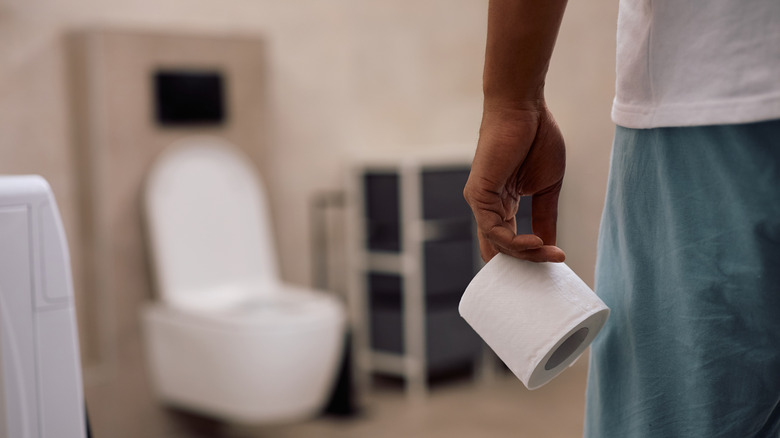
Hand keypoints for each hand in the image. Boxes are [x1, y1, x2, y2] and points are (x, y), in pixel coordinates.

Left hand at [463, 101, 565, 262]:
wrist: (525, 109)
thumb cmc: (537, 139)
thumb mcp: (547, 188)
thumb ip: (546, 217)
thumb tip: (551, 247)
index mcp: (503, 205)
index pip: (509, 243)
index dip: (530, 257)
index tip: (557, 259)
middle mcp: (487, 207)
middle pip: (501, 250)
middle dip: (527, 262)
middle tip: (555, 262)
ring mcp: (480, 202)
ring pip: (498, 244)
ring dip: (526, 254)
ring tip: (551, 253)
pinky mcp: (478, 194)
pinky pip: (493, 229)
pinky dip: (515, 242)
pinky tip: (537, 243)